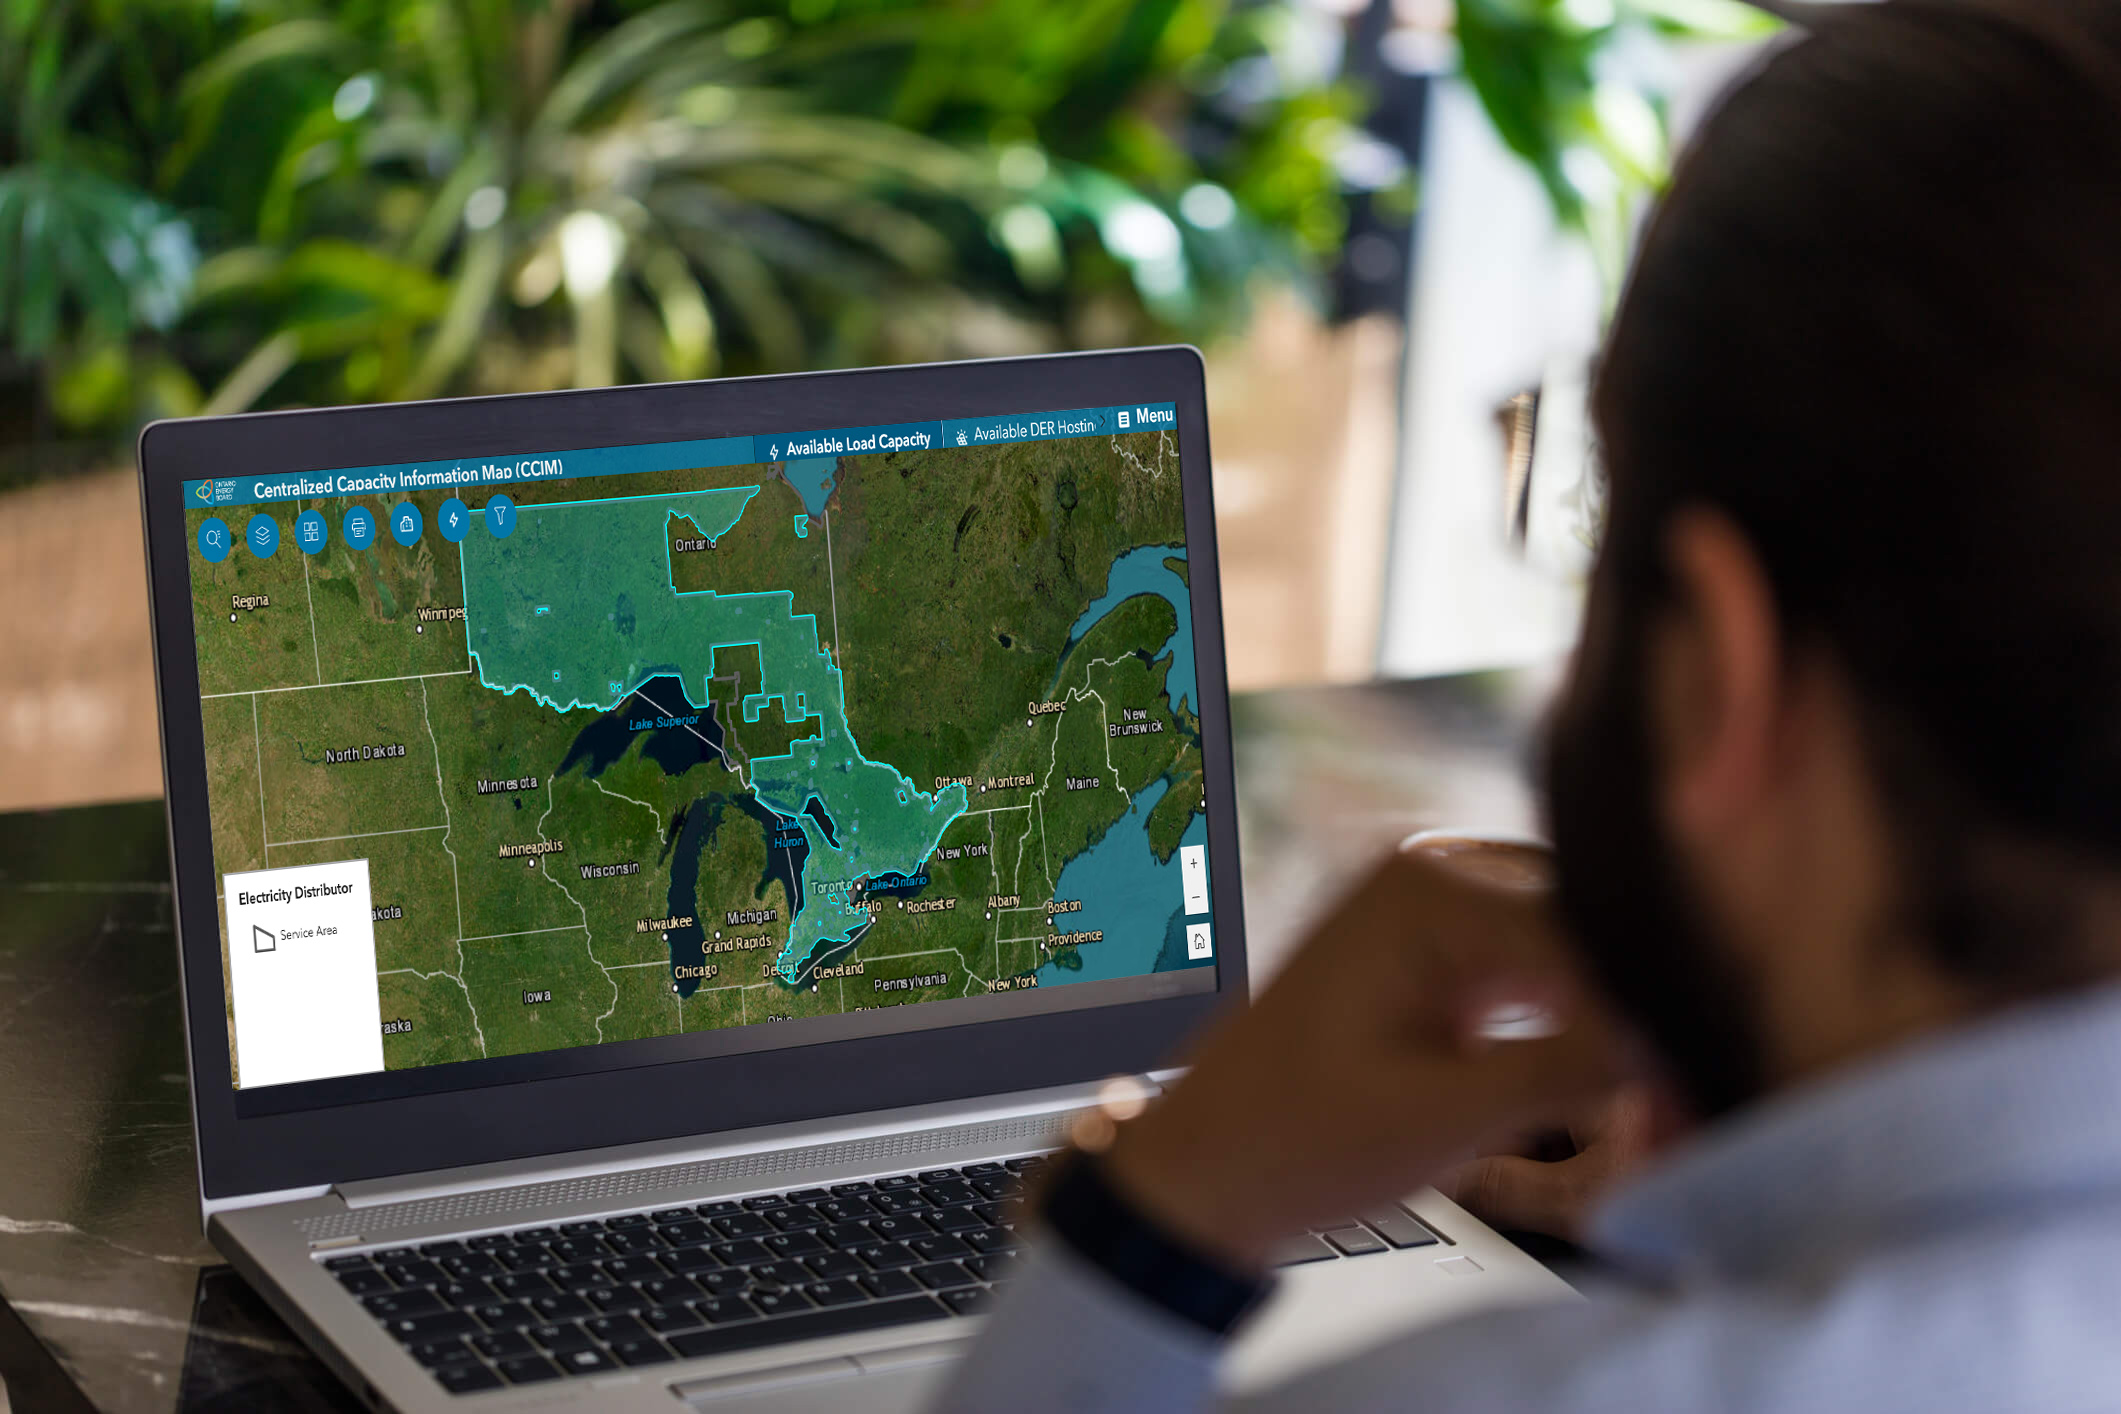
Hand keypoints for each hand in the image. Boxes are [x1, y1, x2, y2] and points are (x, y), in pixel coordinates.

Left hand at [1095, 848, 1634, 1272]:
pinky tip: (1603, 1073)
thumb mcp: (1445, 1116)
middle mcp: (1427, 872)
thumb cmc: (1291, 1140)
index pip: (1587, 934)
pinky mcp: (1426, 950)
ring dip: (1607, 1011)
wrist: (1204, 1171)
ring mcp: (1425, 907)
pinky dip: (1568, 1016)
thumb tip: (1668, 1042)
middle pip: (1584, 925)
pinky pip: (1529, 964)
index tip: (1696, 1078)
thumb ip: (1566, 1070)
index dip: (1651, 1011)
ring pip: (1567, 945)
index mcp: (1425, 891)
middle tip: (1684, 1088)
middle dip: (1635, 1002)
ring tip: (1655, 1090)